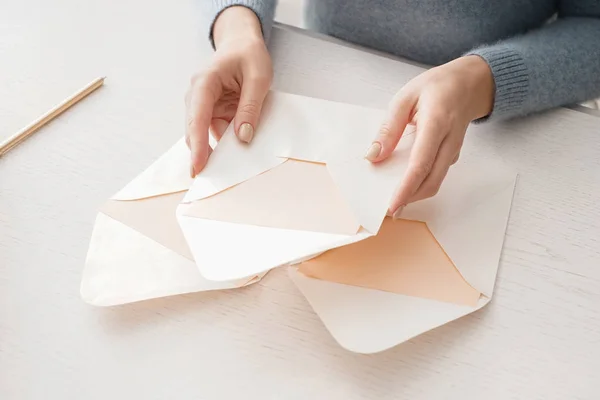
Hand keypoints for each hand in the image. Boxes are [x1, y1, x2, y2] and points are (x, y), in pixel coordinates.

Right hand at [186, 6, 272, 176]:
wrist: (242, 43)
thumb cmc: (249, 55)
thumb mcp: (259, 78)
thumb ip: (250, 107)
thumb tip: (243, 138)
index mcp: (205, 82)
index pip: (197, 116)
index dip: (198, 144)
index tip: (199, 166)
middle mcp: (198, 95)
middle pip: (195, 130)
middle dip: (201, 154)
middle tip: (208, 180)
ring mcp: (203, 105)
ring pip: (204, 134)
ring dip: (214, 151)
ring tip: (225, 172)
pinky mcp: (212, 112)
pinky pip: (215, 133)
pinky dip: (224, 145)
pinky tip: (234, 156)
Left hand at [365, 56, 494, 217]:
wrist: (470, 83)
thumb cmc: (437, 87)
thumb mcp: (405, 98)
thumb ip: (389, 128)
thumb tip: (374, 155)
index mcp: (437, 123)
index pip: (421, 164)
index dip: (406, 188)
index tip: (392, 205)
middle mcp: (450, 142)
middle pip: (431, 181)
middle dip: (409, 199)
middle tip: (387, 210)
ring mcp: (454, 151)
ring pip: (435, 181)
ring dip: (415, 194)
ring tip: (392, 200)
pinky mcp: (452, 156)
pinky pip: (436, 174)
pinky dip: (420, 183)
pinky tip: (403, 182)